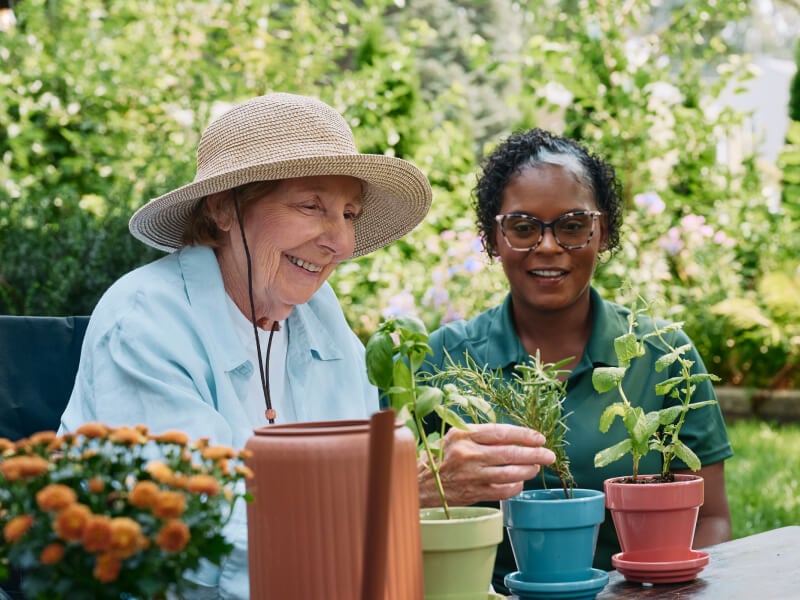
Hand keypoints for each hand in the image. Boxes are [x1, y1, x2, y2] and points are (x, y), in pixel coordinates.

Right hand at [418, 423, 555, 507]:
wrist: (422, 482)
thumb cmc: (442, 455)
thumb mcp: (456, 435)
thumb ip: (481, 433)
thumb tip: (515, 435)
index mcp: (463, 435)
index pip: (500, 432)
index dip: (523, 435)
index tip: (539, 437)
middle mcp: (467, 454)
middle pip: (509, 453)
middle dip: (534, 454)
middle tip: (549, 454)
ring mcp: (471, 476)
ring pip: (509, 473)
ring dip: (528, 470)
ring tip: (537, 467)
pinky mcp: (473, 493)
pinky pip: (503, 491)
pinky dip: (516, 486)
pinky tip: (520, 481)